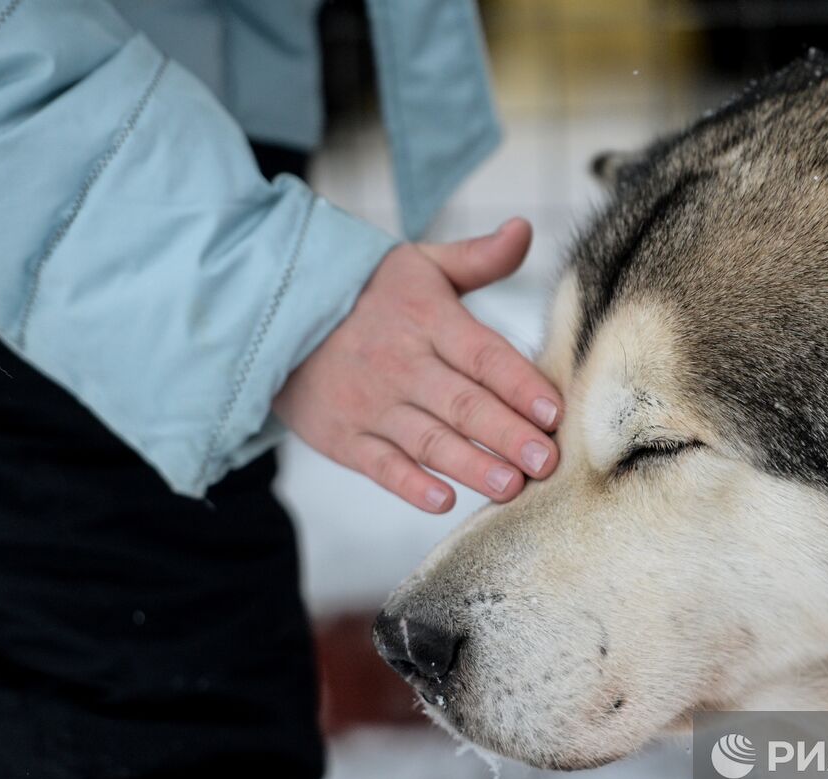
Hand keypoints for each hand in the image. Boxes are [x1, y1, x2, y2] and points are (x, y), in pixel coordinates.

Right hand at [273, 218, 561, 511]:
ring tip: (512, 486)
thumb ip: (478, 257)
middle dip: (508, 434)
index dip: (519, 383)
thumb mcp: (420, 265)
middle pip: (463, 403)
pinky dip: (410, 485)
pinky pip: (380, 466)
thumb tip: (525, 227)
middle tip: (548, 461)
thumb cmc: (369, 294)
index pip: (483, 354)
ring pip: (429, 440)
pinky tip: (443, 500)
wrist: (274, 314)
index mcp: (427, 319)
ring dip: (471, 465)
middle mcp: (401, 363)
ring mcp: (370, 403)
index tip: (554, 411)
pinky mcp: (343, 437)